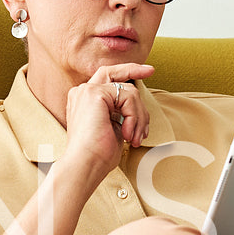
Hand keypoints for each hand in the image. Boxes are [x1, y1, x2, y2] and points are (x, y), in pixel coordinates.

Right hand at [62, 63, 154, 182]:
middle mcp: (82, 92)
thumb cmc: (98, 155)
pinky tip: (127, 134)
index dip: (125, 73)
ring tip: (134, 138)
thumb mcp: (113, 129)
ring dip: (139, 116)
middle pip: (113, 73)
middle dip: (133, 69)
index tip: (146, 72)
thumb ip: (121, 114)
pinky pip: (129, 97)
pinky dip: (134, 117)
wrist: (85, 165)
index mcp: (84, 101)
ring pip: (129, 91)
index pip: (106, 79)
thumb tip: (137, 110)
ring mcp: (87, 91)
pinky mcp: (95, 94)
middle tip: (151, 71)